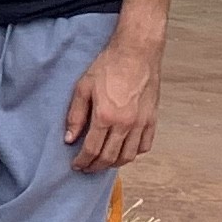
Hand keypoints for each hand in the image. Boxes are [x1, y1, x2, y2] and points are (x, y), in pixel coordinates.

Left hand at [64, 28, 160, 171]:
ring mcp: (141, 123)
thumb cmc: (108, 66)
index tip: (76, 165)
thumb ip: (75, 115)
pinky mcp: (152, 119)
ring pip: (128, 156)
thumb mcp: (83, 87)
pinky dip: (134, 153)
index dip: (82, 161)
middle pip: (109, 157)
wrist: (136, 53)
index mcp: (105, 116)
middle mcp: (125, 124)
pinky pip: (145, 145)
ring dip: (114, 163)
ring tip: (103, 162)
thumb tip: (69, 138)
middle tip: (87, 168)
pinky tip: (124, 151)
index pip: (92, 149)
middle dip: (95, 166)